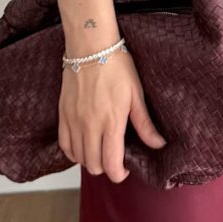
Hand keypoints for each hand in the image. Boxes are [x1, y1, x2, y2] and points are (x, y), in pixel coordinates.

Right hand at [58, 47, 166, 183]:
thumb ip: (144, 124)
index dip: (119, 174)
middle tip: (114, 156)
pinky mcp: (63, 115)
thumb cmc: (117, 67)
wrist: (91, 47)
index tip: (125, 167)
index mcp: (112, 122)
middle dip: (106, 168)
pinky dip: (74, 151)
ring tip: (100, 149)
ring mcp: (74, 121)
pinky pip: (64, 145)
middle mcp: (90, 126)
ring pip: (78, 158)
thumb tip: (158, 144)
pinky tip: (84, 144)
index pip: (111, 165)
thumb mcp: (136, 94)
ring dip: (90, 160)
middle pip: (94, 166)